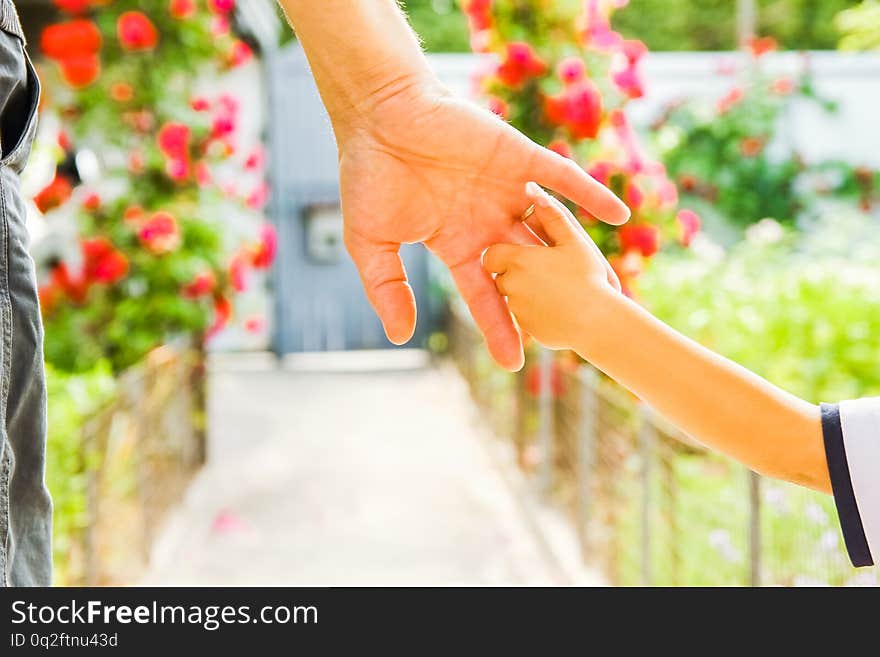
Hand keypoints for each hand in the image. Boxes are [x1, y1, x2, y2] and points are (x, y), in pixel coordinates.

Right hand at [337, 80, 628, 370]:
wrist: (379, 114)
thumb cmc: (368, 175)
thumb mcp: (371, 242)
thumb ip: (387, 287)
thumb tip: (399, 336)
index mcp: (457, 244)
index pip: (485, 293)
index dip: (499, 326)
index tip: (514, 362)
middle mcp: (487, 222)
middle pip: (528, 270)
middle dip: (549, 301)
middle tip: (577, 333)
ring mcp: (506, 190)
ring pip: (550, 230)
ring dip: (579, 256)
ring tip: (608, 287)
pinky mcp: (517, 157)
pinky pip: (561, 178)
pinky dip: (590, 194)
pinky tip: (619, 215)